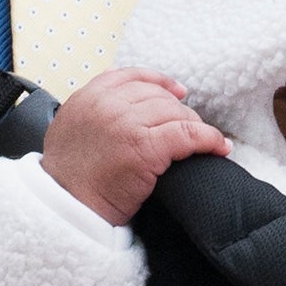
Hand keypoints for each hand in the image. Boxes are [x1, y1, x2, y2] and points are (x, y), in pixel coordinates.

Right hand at [43, 69, 226, 224]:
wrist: (67, 209)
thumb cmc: (69, 180)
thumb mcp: (68, 129)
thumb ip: (91, 109)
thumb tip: (118, 95)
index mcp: (88, 98)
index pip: (132, 76)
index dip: (160, 82)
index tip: (178, 92)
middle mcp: (107, 105)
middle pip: (158, 96)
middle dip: (178, 111)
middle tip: (190, 128)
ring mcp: (127, 123)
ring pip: (176, 113)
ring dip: (195, 126)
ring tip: (206, 140)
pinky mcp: (146, 147)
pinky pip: (189, 134)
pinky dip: (209, 139)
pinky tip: (219, 147)